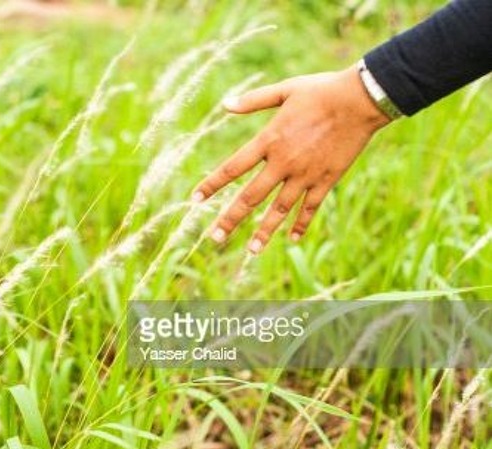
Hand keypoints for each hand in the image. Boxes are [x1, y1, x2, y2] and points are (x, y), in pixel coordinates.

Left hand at [192, 65, 390, 253]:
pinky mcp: (326, 180)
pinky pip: (310, 208)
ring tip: (252, 252)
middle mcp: (283, 162)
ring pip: (280, 210)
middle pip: (251, 197)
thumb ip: (253, 101)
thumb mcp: (284, 90)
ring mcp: (305, 175)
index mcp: (269, 140)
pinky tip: (293, 240)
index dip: (212, 184)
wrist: (359, 100)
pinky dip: (301, 225)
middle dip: (231, 219)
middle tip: (215, 237)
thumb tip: (225, 105)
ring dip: (264, 232)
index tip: (194, 199)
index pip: (232, 167)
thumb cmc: (320, 91)